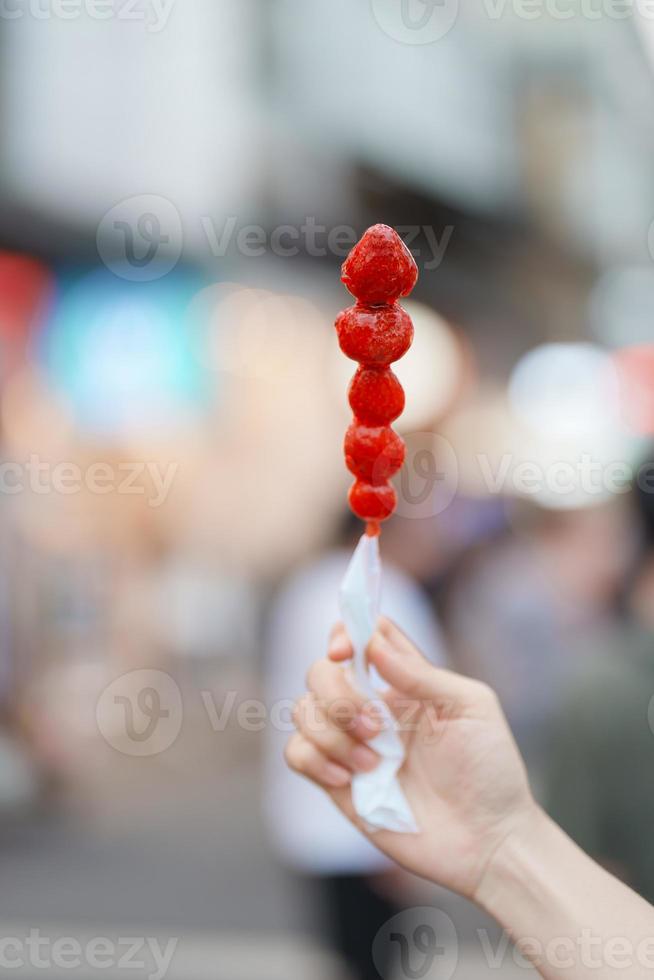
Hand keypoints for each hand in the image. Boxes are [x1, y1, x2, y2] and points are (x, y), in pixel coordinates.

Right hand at [285, 617, 537, 900]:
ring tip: (374, 765)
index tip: (345, 651)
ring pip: (302, 710)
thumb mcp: (470, 707)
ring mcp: (351, 744)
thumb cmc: (490, 770)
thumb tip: (372, 643)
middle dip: (338, 696)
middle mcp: (371, 707)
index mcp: (403, 681)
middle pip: (320, 671)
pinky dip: (315, 759)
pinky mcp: (337, 783)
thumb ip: (421, 674)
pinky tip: (348, 779)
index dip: (344, 633)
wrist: (488, 840)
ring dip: (333, 734)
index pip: (359, 638)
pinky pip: (296, 754)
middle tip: (376, 728)